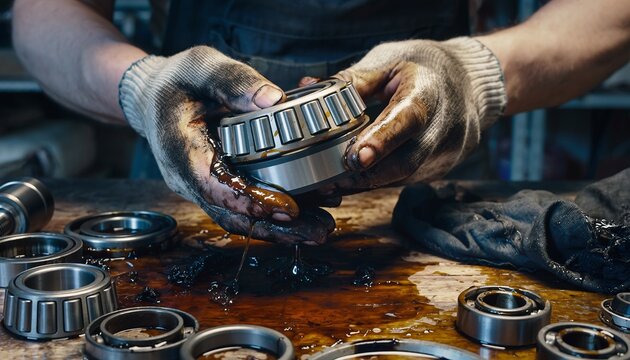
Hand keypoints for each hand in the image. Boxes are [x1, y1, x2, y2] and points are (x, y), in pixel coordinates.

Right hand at [119, 46, 333, 244]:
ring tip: (319, 230)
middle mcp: (188, 178)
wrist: (155, 97)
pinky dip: (274, 216)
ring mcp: (201, 188)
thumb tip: (274, 99)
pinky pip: (243, 209)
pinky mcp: (216, 188)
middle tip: (317, 232)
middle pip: (231, 214)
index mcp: (180, 149)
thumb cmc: (178, 80)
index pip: (213, 185)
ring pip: (239, 219)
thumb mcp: (201, 67)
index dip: (250, 200)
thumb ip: (234, 81)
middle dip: (275, 227)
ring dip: (279, 230)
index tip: (287, 207)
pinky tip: (308, 215)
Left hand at [324, 37, 506, 192]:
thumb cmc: (423, 67)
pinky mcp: (438, 169)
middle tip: (328, 178)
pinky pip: (405, 180)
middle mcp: (443, 127)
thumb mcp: (390, 61)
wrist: (469, 82)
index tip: (355, 157)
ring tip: (331, 183)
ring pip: (403, 177)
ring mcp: (445, 153)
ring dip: (366, 182)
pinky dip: (377, 181)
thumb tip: (309, 88)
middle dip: (366, 173)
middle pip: (406, 161)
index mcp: (429, 92)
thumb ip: (353, 81)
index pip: (408, 120)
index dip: (382, 141)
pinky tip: (352, 179)